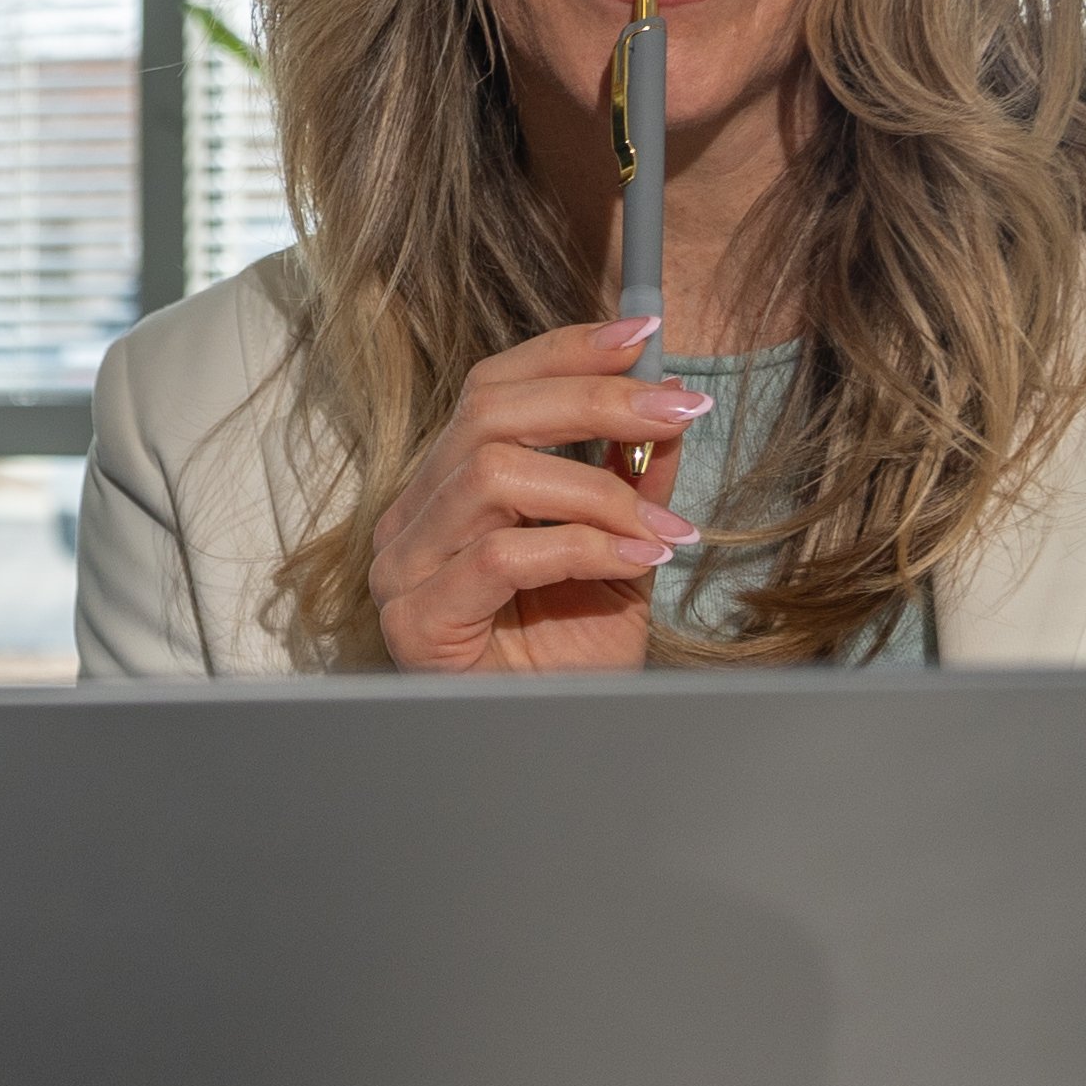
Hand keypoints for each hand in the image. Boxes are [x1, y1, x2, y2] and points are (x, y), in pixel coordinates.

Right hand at [367, 310, 708, 672]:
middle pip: (488, 414)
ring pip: (492, 475)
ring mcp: (402, 568)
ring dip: (596, 490)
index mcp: (448, 489)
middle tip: (682, 407)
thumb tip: (670, 405)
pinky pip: (502, 556)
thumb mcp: (622, 555)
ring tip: (663, 530)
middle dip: (596, 400)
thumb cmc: (573, 662)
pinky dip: (583, 548)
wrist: (554, 751)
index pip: (492, 389)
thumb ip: (633, 483)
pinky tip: (638, 564)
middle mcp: (412, 518)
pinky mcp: (416, 622)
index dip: (566, 351)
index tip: (644, 334)